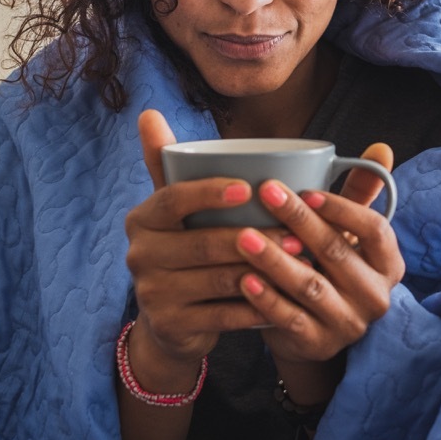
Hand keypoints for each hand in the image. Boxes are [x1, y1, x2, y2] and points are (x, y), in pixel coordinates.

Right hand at [123, 110, 303, 385]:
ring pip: (218, 280)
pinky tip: (288, 299)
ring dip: (265, 272)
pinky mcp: (172, 327)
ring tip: (301, 262)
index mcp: (142, 219)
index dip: (208, 193)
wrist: (171, 320)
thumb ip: (168, 163)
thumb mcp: (176, 208)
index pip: (172, 199)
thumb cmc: (187, 247)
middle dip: (255, 238)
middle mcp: (138, 255)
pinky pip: (224, 316)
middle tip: (297, 234)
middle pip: (202, 243)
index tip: (248, 187)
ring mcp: (152, 294)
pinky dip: (259, 308)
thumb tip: (149, 112)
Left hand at [234, 144, 405, 366]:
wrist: (314, 330)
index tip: (307, 190)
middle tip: (265, 192)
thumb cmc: (330, 267)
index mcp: (389, 263)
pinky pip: (290, 319)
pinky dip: (266, 299)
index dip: (343, 209)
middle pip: (336, 253)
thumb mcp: (348, 233)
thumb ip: (360, 193)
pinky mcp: (319, 344)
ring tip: (243, 236)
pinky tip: (243, 279)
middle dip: (299, 221)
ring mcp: (349, 324)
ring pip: (310, 286)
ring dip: (274, 260)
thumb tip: (382, 147)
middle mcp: (376, 296)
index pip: (375, 230)